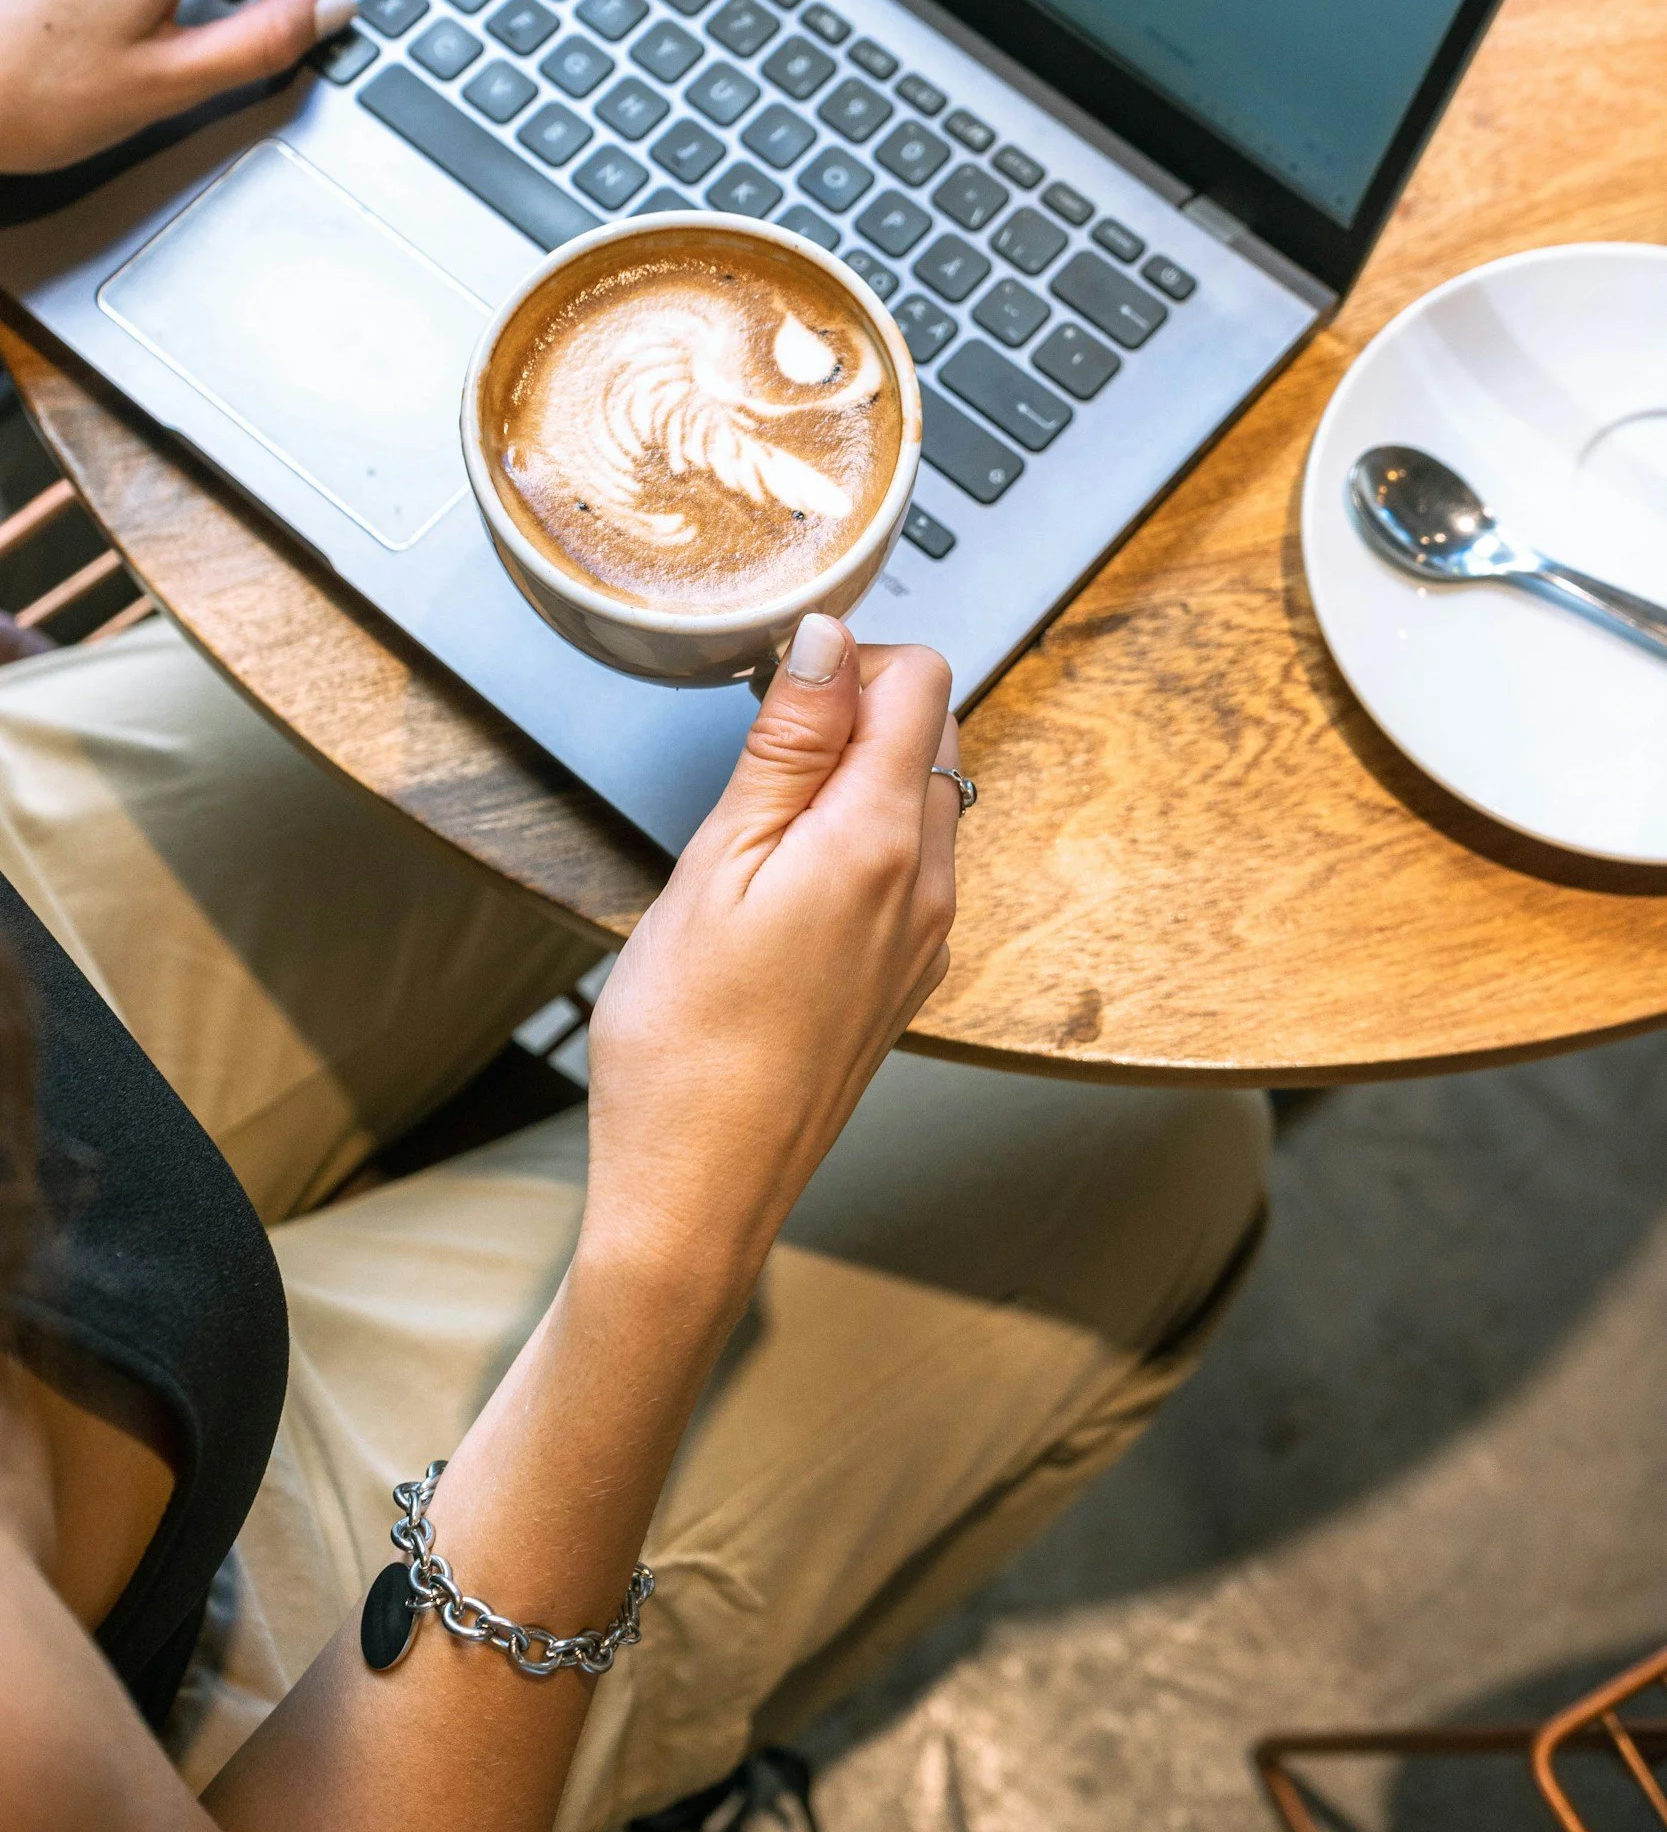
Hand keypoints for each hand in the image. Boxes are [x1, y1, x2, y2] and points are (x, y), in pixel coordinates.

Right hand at [581, 616, 960, 1302]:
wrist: (701, 1192)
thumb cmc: (685, 1045)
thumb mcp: (716, 865)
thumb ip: (786, 745)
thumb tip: (829, 639)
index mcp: (884, 840)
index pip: (922, 678)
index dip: (848, 657)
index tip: (775, 686)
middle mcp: (931, 883)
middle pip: (932, 731)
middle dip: (854, 711)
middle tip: (756, 757)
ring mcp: (928, 935)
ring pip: (924, 797)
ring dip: (857, 776)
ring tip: (760, 826)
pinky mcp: (907, 975)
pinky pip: (911, 866)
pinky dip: (861, 839)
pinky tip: (785, 882)